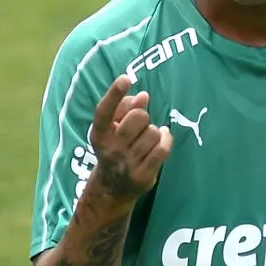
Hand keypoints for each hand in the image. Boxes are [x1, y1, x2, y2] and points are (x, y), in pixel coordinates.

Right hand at [88, 75, 172, 199]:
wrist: (112, 187)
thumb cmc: (116, 146)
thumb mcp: (112, 127)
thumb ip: (125, 108)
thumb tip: (143, 96)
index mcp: (99, 134)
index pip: (104, 111)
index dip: (114, 93)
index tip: (126, 78)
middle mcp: (110, 149)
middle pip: (138, 117)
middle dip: (143, 116)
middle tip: (139, 126)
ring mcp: (126, 164)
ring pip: (154, 132)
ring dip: (154, 132)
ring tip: (146, 139)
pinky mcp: (142, 175)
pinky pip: (162, 149)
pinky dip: (166, 139)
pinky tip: (163, 138)